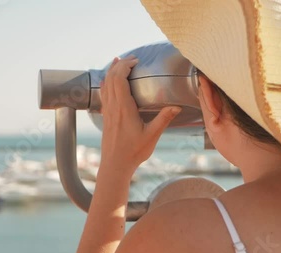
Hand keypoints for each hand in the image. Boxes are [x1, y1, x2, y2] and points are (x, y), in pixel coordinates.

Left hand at [100, 55, 180, 171]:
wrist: (115, 166)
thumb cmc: (133, 152)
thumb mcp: (152, 135)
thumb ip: (164, 119)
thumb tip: (176, 106)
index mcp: (124, 108)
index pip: (120, 80)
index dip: (125, 66)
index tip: (135, 61)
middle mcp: (113, 107)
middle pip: (111, 78)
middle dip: (119, 65)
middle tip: (131, 59)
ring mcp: (107, 112)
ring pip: (105, 85)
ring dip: (111, 71)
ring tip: (117, 62)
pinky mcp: (106, 117)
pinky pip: (103, 94)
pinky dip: (106, 83)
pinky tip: (109, 82)